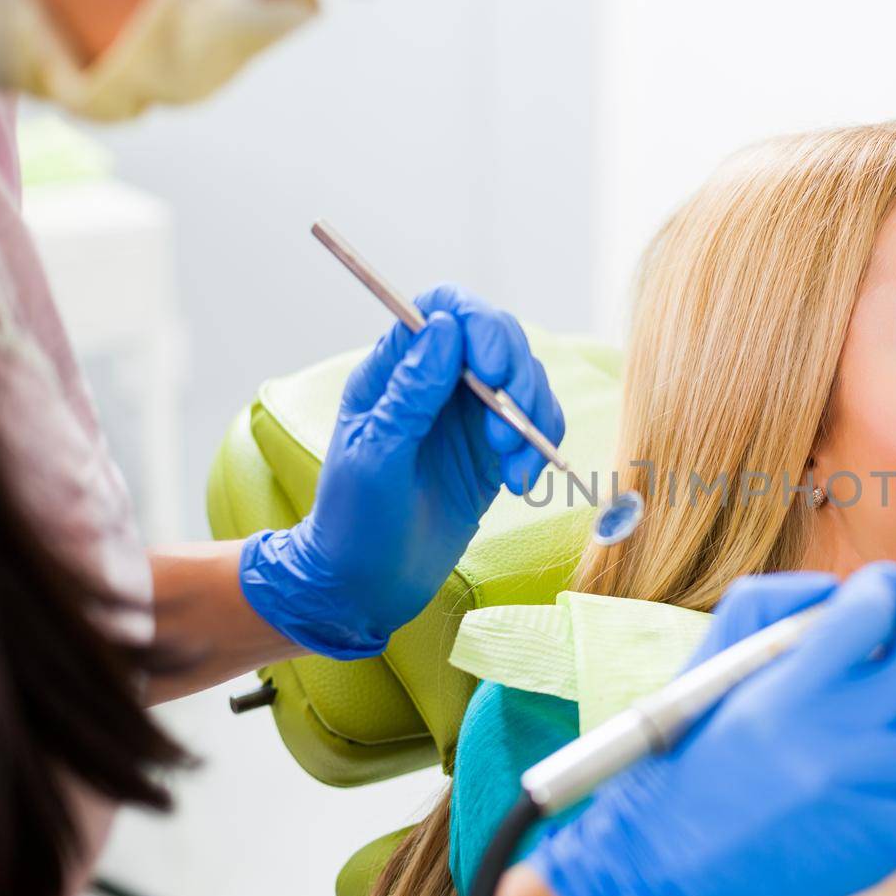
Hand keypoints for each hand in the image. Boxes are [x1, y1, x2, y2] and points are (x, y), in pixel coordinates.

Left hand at [238, 285, 564, 658]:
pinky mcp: (495, 452)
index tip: (492, 369)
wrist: (367, 586)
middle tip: (506, 429)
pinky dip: (541, 448)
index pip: (444, 309)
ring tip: (512, 469)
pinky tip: (520, 482)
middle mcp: (437, 384)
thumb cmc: (354, 520)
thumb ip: (411, 392)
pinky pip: (538, 427)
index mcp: (395, 370)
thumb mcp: (374, 454)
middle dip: (517, 376)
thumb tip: (444, 328)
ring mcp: (469, 417)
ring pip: (526, 382)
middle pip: (498, 338)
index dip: (477, 323)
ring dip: (532, 420)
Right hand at [527, 564, 895, 895]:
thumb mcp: (712, 665)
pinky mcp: (888, 844)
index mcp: (785, 694)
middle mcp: (832, 742)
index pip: (869, 612)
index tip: (886, 584)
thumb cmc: (685, 760)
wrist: (666, 870)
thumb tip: (843, 590)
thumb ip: (773, 606)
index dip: (887, 587)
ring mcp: (868, 796)